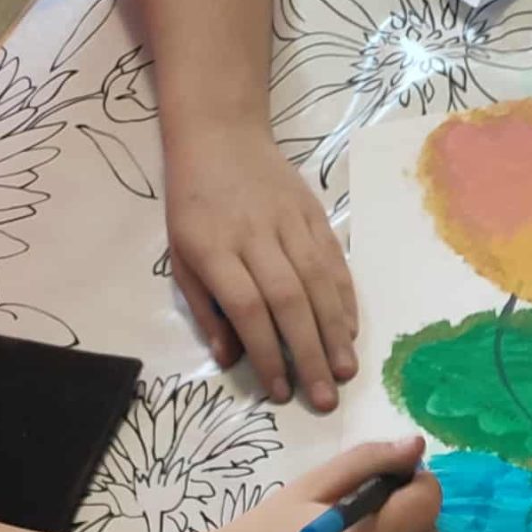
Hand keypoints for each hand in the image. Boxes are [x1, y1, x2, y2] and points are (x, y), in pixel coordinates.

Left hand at [164, 125, 357, 411]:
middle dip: (308, 354)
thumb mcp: (181, 256)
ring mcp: (288, 220)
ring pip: (317, 281)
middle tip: (325, 398)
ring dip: (334, 332)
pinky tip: (350, 330)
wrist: (220, 134)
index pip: (246, 307)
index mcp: (214, 248)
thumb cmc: (195, 205)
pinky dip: (345, 297)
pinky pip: (333, 259)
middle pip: (287, 300)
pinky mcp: (313, 212)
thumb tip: (231, 359)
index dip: (266, 352)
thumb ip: (205, 309)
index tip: (280, 391)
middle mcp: (254, 234)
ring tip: (346, 371)